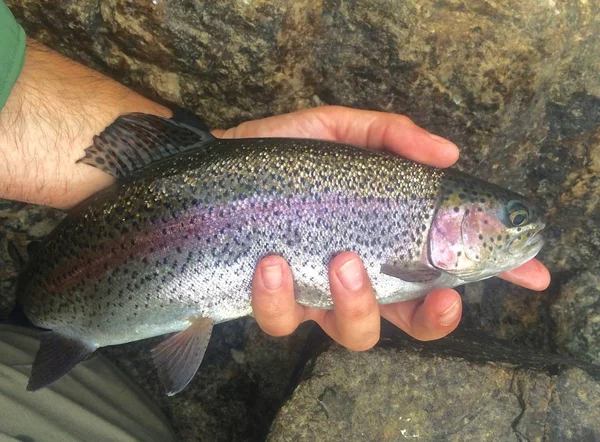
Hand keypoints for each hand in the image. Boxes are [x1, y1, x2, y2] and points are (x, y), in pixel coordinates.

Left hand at [213, 106, 550, 349]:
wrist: (207, 169)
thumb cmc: (278, 152)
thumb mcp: (336, 130)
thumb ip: (389, 135)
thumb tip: (448, 153)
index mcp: (381, 239)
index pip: (445, 264)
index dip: (489, 275)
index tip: (529, 274)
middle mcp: (356, 275)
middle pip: (410, 320)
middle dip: (430, 317)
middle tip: (433, 294)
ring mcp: (314, 295)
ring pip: (353, 333)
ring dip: (355, 304)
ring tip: (339, 260)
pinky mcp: (270, 304)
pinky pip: (284, 322)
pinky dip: (282, 298)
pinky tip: (271, 262)